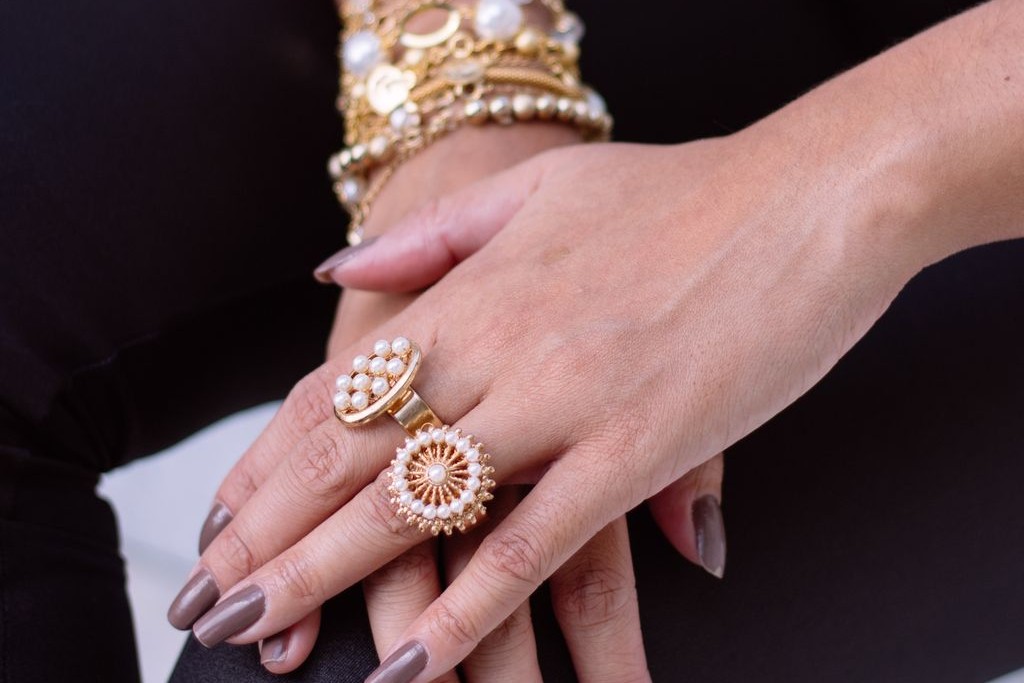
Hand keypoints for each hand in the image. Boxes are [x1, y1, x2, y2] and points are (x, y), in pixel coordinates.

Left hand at [170, 125, 915, 682]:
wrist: (806, 195)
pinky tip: (417, 663)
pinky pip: (536, 541)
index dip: (267, 465)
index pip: (336, 392)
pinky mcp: (639, 447)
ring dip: (331, 578)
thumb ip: (430, 237)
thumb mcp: (536, 190)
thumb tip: (338, 270)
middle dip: (268, 538)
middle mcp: (498, 349)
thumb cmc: (677, 192)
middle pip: (352, 457)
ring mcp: (565, 401)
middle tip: (206, 603)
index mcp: (470, 292)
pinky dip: (472, 608)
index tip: (220, 526)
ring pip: (419, 504)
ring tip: (262, 636)